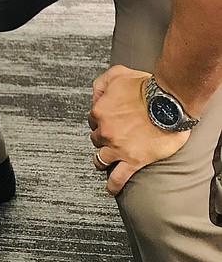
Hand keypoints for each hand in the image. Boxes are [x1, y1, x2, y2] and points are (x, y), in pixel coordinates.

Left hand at [88, 65, 188, 195]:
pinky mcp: (133, 160)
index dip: (100, 120)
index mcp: (100, 110)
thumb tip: (95, 95)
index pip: (93, 119)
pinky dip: (113, 185)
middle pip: (96, 138)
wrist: (168, 103)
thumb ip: (101, 83)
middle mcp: (105, 130)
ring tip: (106, 163)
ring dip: (101, 160)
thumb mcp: (117, 74)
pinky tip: (111, 188)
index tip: (107, 122)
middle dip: (102, 138)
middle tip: (113, 137)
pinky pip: (117, 178)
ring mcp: (117, 147)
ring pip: (101, 159)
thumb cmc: (146, 87)